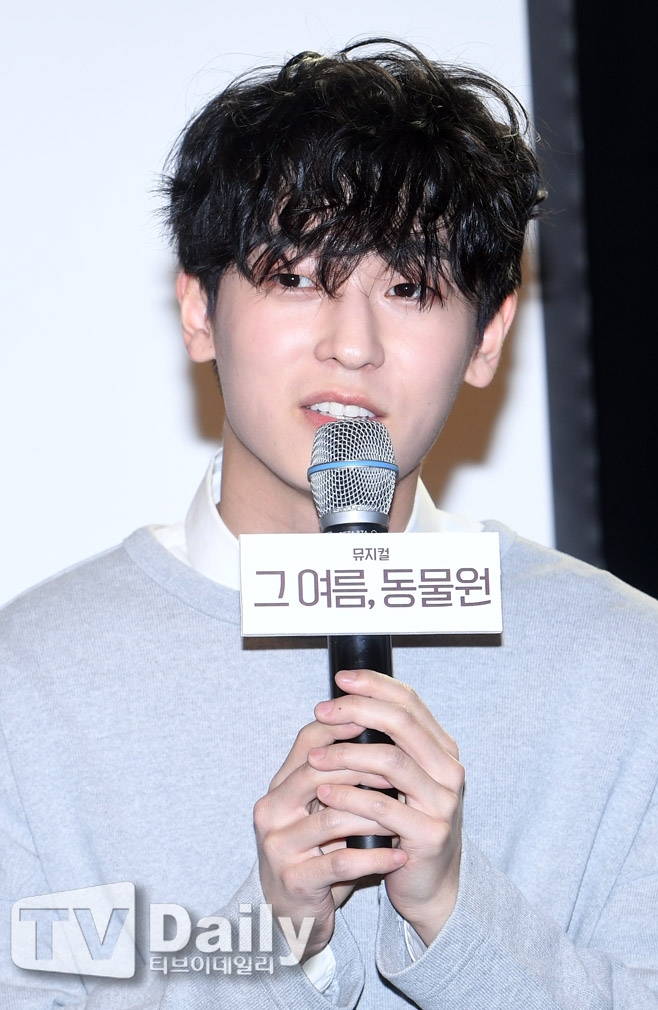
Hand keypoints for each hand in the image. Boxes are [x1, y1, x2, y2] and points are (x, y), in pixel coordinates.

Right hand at [253, 714, 407, 959]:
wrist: (293, 916)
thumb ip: (341, 779)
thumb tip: (384, 737)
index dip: (340, 726)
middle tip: (402, 771)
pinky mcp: (294, 880)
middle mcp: (272, 811)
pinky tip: (399, 856)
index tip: (377, 720)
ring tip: (406, 815)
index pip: (307, 742)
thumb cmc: (317, 853)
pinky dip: (375, 858)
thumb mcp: (323, 811)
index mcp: (280, 787)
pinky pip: (340, 862)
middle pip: (317, 774)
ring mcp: (279, 846)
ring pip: (332, 818)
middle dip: (364, 770)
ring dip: (375, 816)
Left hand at [308, 668, 463, 945]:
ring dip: (347, 754)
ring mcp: (443, 803)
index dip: (374, 685)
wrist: (429, 886)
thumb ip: (383, 744)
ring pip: (392, 761)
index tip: (340, 679)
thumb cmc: (403, 826)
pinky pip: (383, 807)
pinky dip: (350, 796)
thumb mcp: (397, 780)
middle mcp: (449, 770)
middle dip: (358, 710)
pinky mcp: (429, 835)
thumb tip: (341, 704)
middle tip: (323, 710)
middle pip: (402, 723)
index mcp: (442, 749)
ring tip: (314, 757)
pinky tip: (325, 792)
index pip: (410, 701)